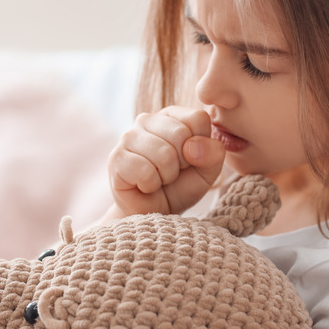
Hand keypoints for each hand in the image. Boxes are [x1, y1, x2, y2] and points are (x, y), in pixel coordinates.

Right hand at [107, 106, 225, 216]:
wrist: (153, 212)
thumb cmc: (180, 187)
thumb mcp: (207, 171)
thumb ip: (213, 153)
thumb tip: (192, 145)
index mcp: (172, 116)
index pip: (198, 118)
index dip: (200, 146)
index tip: (189, 160)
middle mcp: (147, 120)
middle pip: (181, 134)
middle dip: (182, 163)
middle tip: (171, 173)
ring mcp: (128, 137)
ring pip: (163, 154)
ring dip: (166, 176)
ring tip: (158, 179)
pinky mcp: (116, 158)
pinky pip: (145, 170)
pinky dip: (151, 185)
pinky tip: (144, 185)